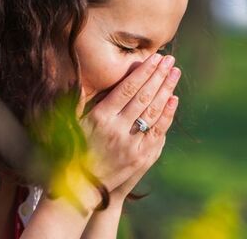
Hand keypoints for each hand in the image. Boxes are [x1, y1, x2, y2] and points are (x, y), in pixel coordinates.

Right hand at [77, 53, 181, 201]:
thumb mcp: (71, 124)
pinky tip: (173, 99)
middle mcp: (117, 129)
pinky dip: (167, 114)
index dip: (143, 71)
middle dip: (159, 75)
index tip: (154, 58)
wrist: (83, 187)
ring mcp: (130, 144)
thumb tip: (79, 77)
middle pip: (143, 96)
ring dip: (166, 90)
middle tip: (170, 59)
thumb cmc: (75, 151)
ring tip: (175, 73)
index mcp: (100, 117)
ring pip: (153, 112)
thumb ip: (78, 100)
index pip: (127, 88)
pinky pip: (157, 131)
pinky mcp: (140, 157)